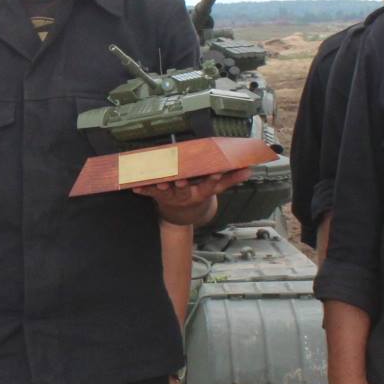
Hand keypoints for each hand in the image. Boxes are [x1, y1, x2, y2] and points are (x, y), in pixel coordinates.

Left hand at [134, 168, 251, 221]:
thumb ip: (231, 179)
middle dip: (183, 184)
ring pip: (166, 192)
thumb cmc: (199, 193)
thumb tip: (249, 170)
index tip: (217, 171)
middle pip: (185, 189)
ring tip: (158, 182)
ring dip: (162, 187)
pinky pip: (150, 193)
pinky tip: (134, 187)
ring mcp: (172, 196)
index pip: (209, 185)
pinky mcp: (159, 195)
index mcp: (201, 192)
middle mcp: (186, 194)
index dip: (213, 179)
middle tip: (181, 180)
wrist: (181, 212)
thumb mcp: (216, 188)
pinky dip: (143, 190)